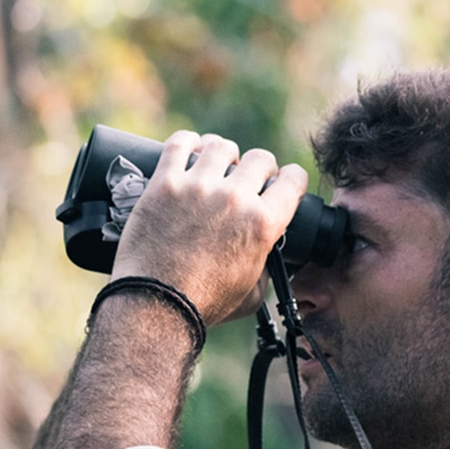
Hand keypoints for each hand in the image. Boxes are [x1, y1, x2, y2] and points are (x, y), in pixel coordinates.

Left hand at [110, 131, 306, 325]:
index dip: (292, 178)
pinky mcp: (164, 184)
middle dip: (259, 167)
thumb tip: (266, 255)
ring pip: (221, 146)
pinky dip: (187, 142)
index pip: (293, 180)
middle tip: (246, 178)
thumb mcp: (253, 293)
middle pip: (260, 158)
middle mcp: (235, 199)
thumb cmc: (204, 305)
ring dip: (223, 153)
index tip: (283, 181)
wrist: (156, 305)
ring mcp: (198, 187)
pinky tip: (188, 149)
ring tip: (215, 164)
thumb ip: (266, 268)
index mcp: (262, 224)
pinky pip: (179, 144)